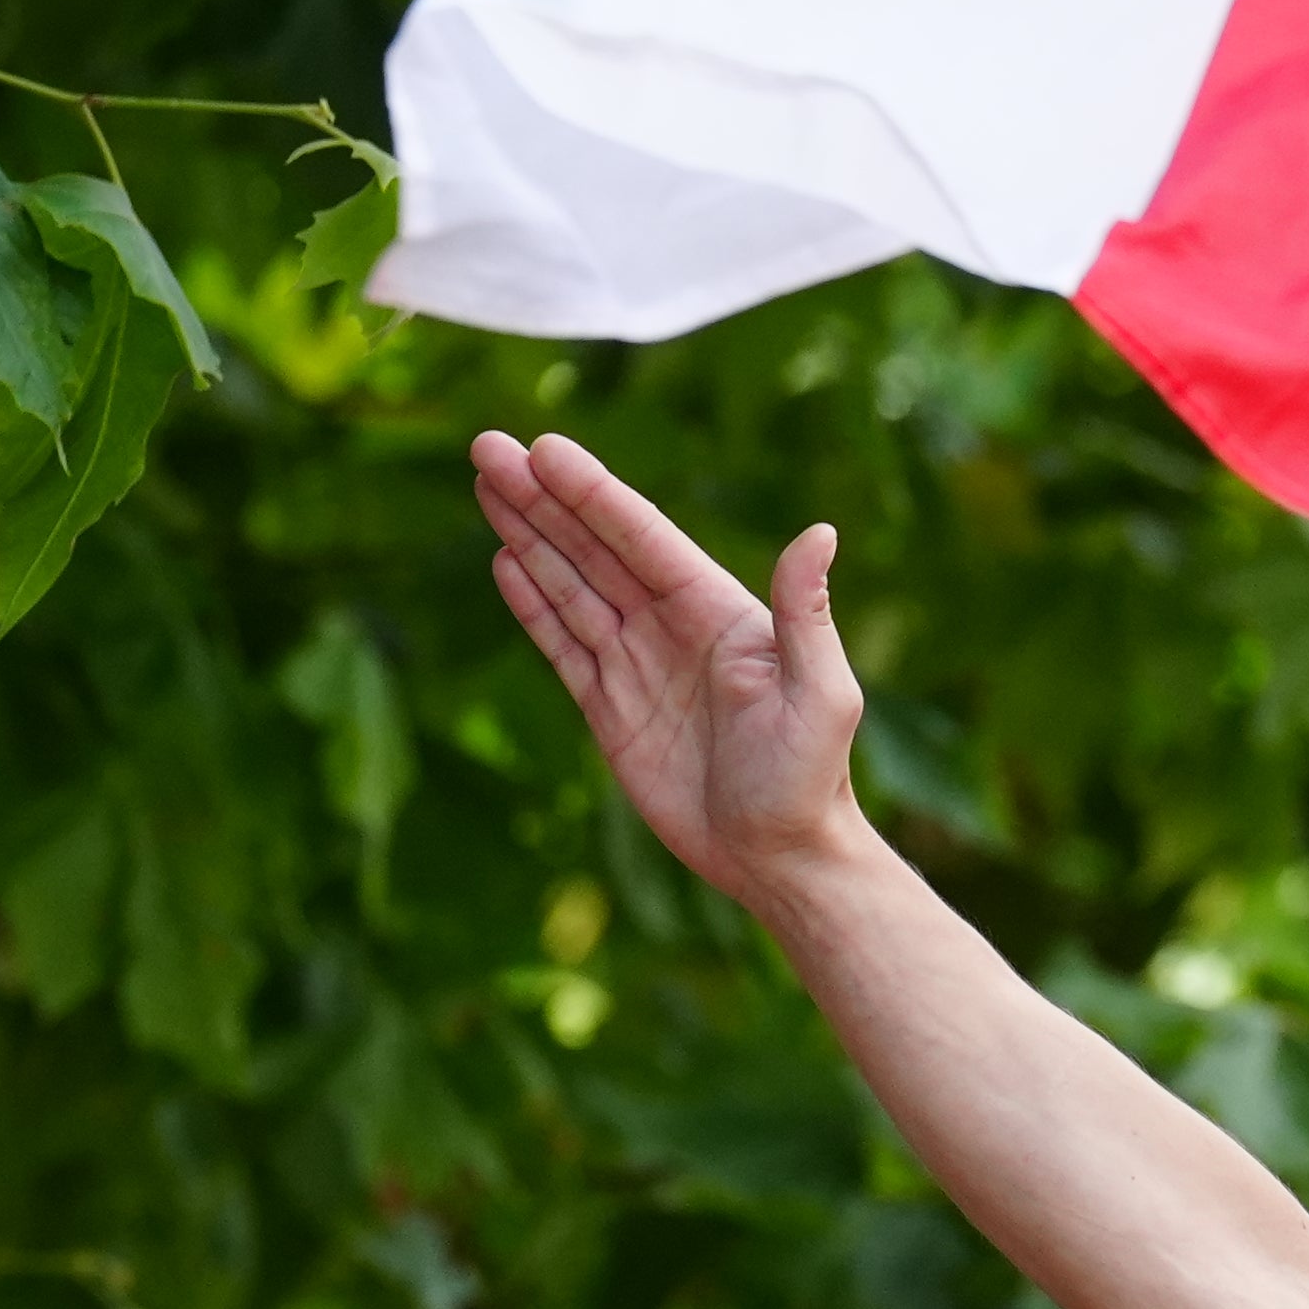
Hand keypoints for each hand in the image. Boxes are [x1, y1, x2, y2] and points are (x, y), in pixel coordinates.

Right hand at [472, 429, 869, 907]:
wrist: (782, 862)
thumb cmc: (812, 781)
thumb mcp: (821, 695)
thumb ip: (807, 614)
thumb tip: (819, 532)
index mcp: (718, 611)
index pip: (643, 539)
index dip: (592, 494)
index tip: (543, 450)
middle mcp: (675, 627)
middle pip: (595, 549)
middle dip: (541, 499)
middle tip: (487, 447)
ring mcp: (639, 666)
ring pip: (572, 587)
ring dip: (529, 538)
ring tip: (487, 486)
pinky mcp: (612, 711)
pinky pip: (565, 646)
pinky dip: (534, 605)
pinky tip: (506, 562)